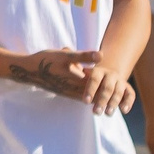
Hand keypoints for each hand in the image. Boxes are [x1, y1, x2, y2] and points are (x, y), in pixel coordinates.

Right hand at [9, 50, 134, 114]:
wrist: (28, 70)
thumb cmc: (46, 60)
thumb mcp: (65, 55)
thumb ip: (84, 56)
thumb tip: (101, 55)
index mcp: (78, 82)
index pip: (101, 88)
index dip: (113, 90)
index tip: (125, 90)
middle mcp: (75, 90)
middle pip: (97, 96)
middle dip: (109, 96)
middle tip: (123, 98)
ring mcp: (69, 92)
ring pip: (89, 97)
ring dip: (99, 97)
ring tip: (111, 98)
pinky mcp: (64, 91)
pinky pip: (81, 95)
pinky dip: (89, 95)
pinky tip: (92, 92)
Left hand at [70, 57, 136, 115]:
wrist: (107, 73)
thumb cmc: (89, 76)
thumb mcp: (82, 72)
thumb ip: (75, 68)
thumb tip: (66, 55)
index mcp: (98, 71)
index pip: (94, 79)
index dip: (90, 90)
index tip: (85, 101)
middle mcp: (111, 75)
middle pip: (107, 88)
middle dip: (101, 100)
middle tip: (95, 112)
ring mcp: (120, 81)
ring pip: (118, 92)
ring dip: (113, 103)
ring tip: (107, 113)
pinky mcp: (127, 89)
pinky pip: (130, 95)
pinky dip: (128, 102)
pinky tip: (124, 110)